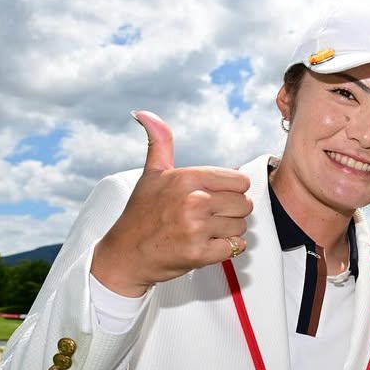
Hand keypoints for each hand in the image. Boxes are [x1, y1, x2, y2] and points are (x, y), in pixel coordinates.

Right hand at [90, 111, 253, 296]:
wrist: (125, 256)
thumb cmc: (141, 215)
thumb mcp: (151, 175)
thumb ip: (159, 143)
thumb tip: (145, 114)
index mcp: (186, 178)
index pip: (240, 181)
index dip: (231, 191)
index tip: (213, 197)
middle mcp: (193, 201)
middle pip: (244, 204)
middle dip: (231, 212)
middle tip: (206, 217)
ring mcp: (196, 228)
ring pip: (242, 226)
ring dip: (228, 231)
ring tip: (203, 231)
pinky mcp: (199, 254)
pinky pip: (236, 247)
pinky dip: (226, 249)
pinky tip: (206, 245)